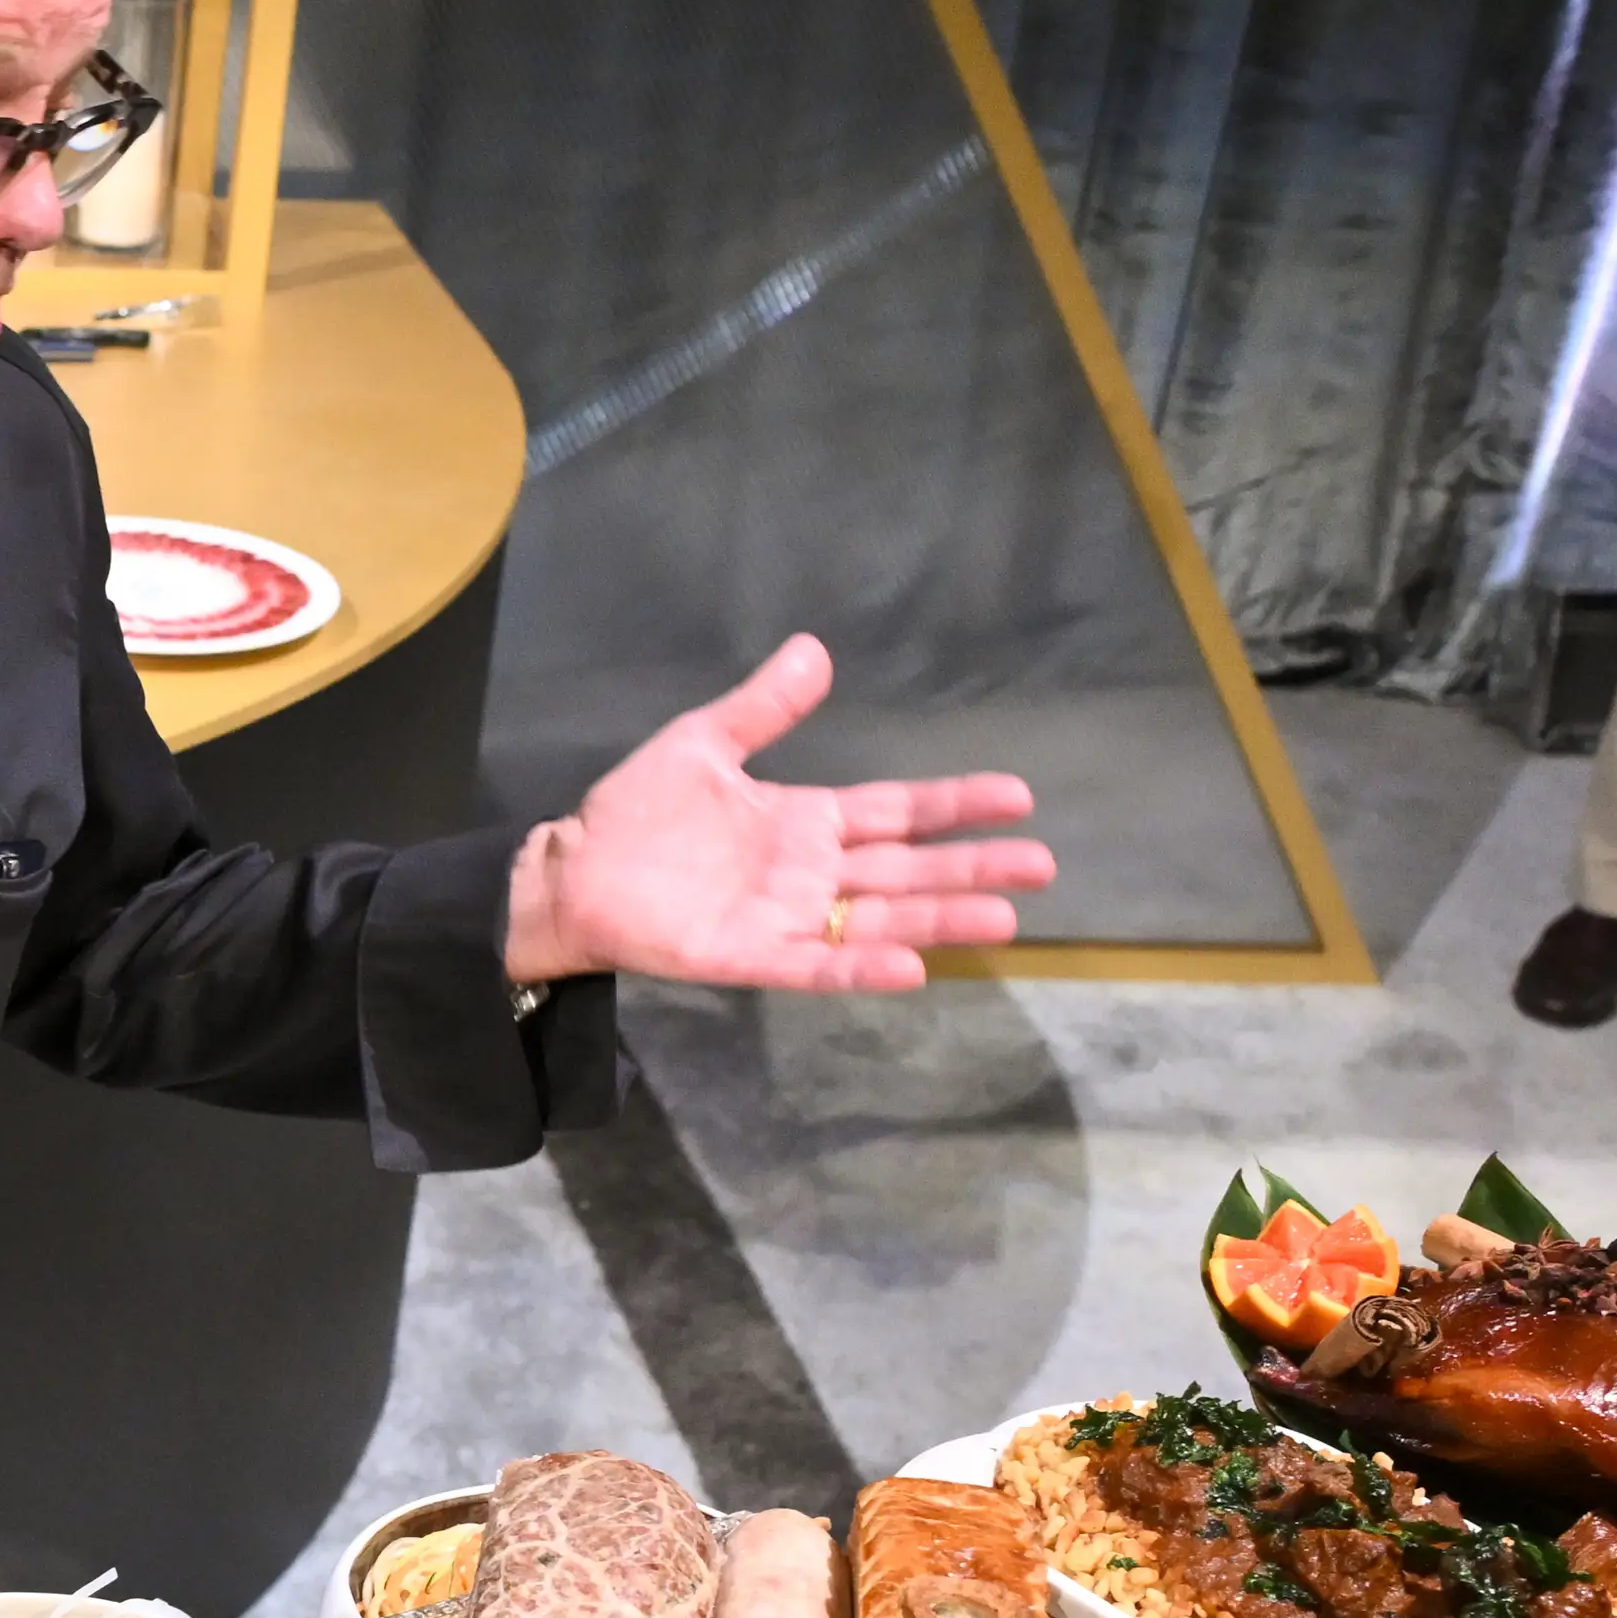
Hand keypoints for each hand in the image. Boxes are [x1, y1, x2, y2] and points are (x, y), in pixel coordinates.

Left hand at [507, 635, 1047, 992]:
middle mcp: (811, 872)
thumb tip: (815, 649)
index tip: (1017, 796)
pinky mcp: (751, 955)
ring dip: (939, 918)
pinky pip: (818, 965)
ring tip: (1002, 916)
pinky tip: (913, 968)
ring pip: (880, 918)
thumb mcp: (704, 742)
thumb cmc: (637, 811)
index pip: (897, 811)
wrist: (575, 871)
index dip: (954, 804)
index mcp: (806, 820)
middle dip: (972, 866)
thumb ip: (764, 706)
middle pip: (907, 869)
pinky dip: (862, 966)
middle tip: (1041, 864)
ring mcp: (787, 917)